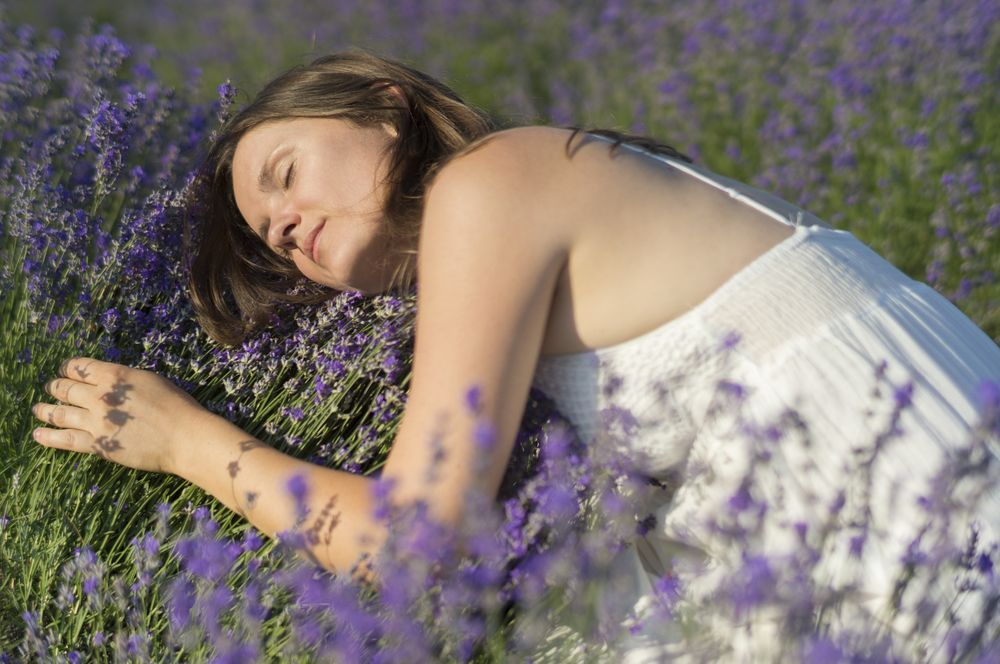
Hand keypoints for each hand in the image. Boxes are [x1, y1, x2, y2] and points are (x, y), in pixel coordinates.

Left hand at [31, 357, 210, 474]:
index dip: (67, 367)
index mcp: (114, 376)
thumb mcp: (150, 380)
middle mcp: (100, 396)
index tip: (64, 370)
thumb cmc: (176, 406)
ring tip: (37, 409)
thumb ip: (124, 379)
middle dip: (55, 386)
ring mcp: (96, 421)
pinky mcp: (98, 444)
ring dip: (45, 410)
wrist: (184, 436)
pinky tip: (38, 434)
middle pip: (65, 388)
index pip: (79, 367)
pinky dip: (48, 436)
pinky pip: (65, 439)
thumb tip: (108, 381)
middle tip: (51, 387)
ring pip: (60, 412)